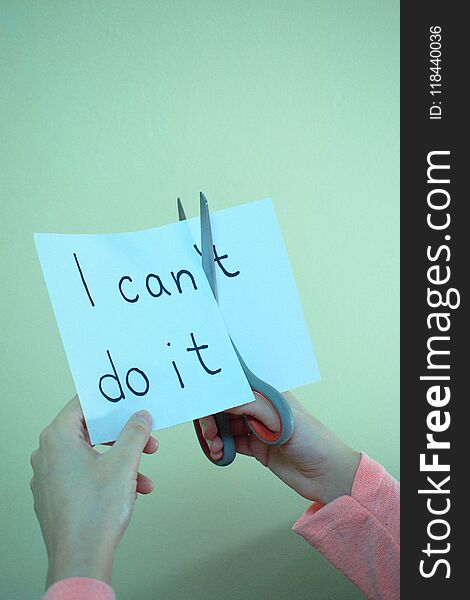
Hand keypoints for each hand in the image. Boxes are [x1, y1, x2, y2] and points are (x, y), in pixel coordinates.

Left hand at [30, 396, 157, 587]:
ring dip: (122, 460)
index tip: (128, 400)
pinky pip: (86, 475)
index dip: (109, 401)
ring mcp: (50, 477)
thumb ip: (135, 432)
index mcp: (58, 438)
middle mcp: (48, 454)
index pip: (83, 404)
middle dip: (124, 436)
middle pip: (91, 431)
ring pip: (92, 455)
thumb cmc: (94, 513)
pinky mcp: (56, 496)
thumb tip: (140, 417)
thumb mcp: (124, 463)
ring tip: (144, 473)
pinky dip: (110, 477)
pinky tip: (133, 490)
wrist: (81, 558)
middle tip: (145, 438)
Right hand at [199, 392, 359, 504]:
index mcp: (270, 395)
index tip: (204, 404)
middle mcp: (262, 409)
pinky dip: (221, 448)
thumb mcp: (284, 419)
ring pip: (226, 426)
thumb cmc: (315, 441)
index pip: (237, 388)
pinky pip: (232, 444)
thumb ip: (253, 406)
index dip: (219, 394)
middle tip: (210, 432)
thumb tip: (225, 398)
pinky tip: (219, 454)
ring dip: (215, 434)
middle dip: (213, 417)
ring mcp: (258, 429)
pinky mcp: (257, 448)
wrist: (328, 476)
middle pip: (227, 407)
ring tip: (215, 446)